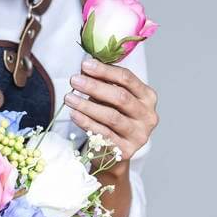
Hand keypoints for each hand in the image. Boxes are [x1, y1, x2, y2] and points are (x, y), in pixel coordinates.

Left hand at [64, 58, 158, 175]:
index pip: (127, 79)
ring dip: (87, 105)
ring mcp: (139, 135)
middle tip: (74, 80)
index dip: (105, 70)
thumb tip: (85, 68)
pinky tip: (74, 114)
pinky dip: (86, 122)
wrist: (114, 150)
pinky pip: (103, 133)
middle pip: (120, 97)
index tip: (85, 65)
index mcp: (148, 97)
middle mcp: (148, 116)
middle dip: (94, 87)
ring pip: (111, 116)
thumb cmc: (113, 117)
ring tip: (69, 98)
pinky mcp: (126, 150)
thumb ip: (105, 83)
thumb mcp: (112, 98)